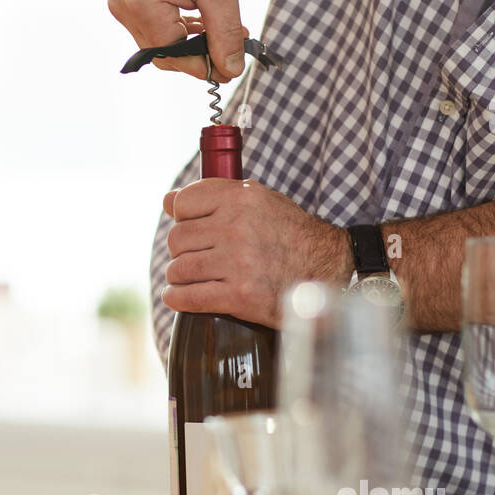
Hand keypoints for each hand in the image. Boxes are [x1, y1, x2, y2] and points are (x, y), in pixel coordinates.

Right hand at [108, 0, 247, 81]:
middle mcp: (125, 9)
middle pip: (164, 54)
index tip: (231, 67)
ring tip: (221, 28)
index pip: (174, 57)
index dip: (204, 66)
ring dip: (189, 42)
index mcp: (143, 7)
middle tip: (230, 48)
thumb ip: (225, 33)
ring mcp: (121, 4)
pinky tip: (200, 19)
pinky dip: (177, 29)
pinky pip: (152, 27)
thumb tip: (230, 70)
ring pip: (158, 43)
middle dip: (198, 55)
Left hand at [162, 179, 352, 327]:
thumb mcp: (258, 200)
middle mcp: (237, 227)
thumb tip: (167, 201)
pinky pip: (187, 297)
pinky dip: (177, 299)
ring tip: (193, 278)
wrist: (327, 269)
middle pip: (177, 239)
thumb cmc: (289, 233)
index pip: (183, 203)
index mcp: (242, 198)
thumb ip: (214, 195)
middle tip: (198, 256)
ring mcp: (237, 263)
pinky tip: (179, 297)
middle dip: (182, 250)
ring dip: (180, 276)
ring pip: (179, 269)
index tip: (195, 228)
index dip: (184, 218)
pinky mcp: (238, 296)